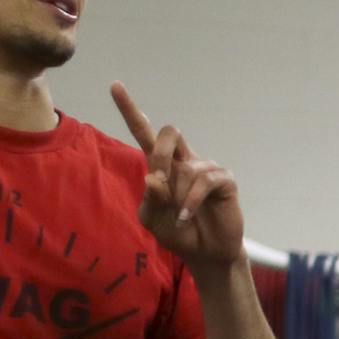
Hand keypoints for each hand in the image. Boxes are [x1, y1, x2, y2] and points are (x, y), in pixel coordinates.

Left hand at [110, 82, 244, 271]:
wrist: (206, 253)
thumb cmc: (178, 233)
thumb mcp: (153, 219)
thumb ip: (151, 198)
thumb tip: (153, 176)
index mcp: (161, 166)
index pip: (143, 132)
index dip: (130, 109)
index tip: (115, 85)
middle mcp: (183, 161)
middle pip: (168, 133)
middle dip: (160, 154)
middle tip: (159, 180)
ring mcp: (205, 168)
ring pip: (185, 167)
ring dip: (178, 196)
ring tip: (180, 216)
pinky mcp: (224, 180)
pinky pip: (204, 181)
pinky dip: (191, 201)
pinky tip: (187, 215)